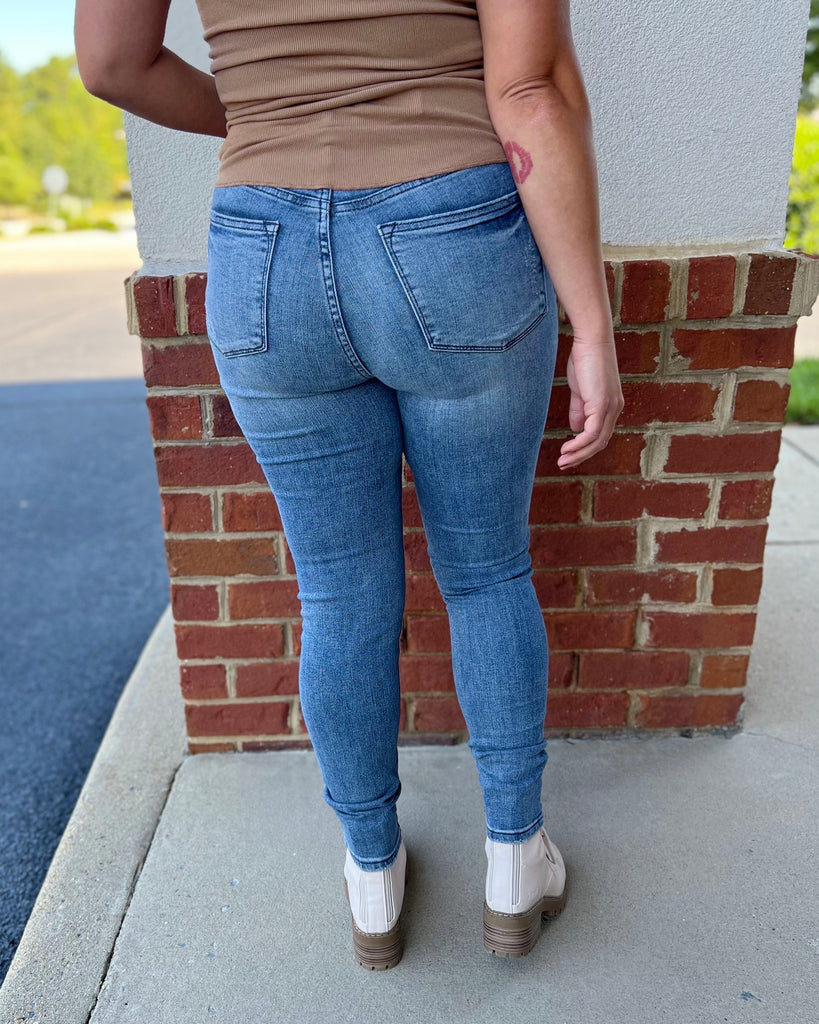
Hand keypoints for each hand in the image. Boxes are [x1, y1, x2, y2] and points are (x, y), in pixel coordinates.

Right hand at [557, 336, 623, 469]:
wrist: (591, 340)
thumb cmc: (584, 359)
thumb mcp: (580, 390)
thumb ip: (579, 409)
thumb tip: (575, 429)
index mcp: (611, 406)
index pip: (601, 435)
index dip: (585, 448)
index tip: (568, 455)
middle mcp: (615, 409)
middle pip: (601, 442)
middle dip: (581, 456)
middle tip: (564, 464)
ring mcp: (610, 408)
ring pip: (597, 441)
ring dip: (579, 453)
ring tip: (563, 460)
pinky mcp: (602, 405)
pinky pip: (592, 433)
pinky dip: (579, 443)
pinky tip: (567, 448)